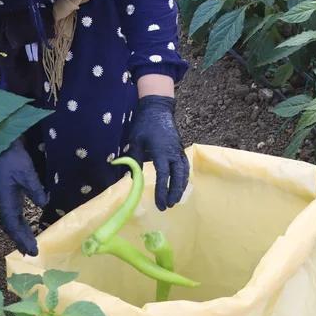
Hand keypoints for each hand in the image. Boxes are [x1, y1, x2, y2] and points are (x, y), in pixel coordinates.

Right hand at [0, 138, 48, 255]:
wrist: (5, 148)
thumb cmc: (15, 159)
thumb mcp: (27, 172)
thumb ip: (35, 188)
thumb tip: (43, 204)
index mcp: (5, 200)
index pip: (12, 224)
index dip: (21, 238)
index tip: (31, 249)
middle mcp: (4, 203)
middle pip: (12, 227)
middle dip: (21, 240)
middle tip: (33, 253)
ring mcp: (6, 200)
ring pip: (12, 223)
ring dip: (20, 235)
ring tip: (29, 247)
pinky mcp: (10, 197)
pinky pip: (15, 216)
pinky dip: (20, 226)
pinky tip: (27, 230)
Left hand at [127, 95, 188, 210]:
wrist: (158, 110)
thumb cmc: (145, 125)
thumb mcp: (136, 140)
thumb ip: (135, 159)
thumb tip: (131, 177)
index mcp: (161, 152)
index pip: (164, 175)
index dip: (162, 191)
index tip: (160, 204)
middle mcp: (173, 153)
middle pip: (178, 176)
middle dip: (175, 192)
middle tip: (169, 206)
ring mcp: (179, 151)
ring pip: (184, 172)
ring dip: (181, 187)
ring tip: (175, 200)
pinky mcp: (180, 150)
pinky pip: (185, 166)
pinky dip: (184, 178)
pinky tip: (180, 186)